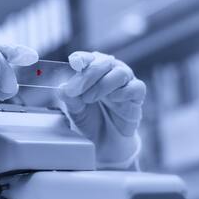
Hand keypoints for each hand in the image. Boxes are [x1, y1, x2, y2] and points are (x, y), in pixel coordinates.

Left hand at [58, 51, 145, 167]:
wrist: (104, 141)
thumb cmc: (90, 120)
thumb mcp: (75, 111)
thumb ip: (70, 99)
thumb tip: (62, 88)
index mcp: (94, 71)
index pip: (90, 58)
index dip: (82, 58)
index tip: (75, 62)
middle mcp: (110, 73)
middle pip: (105, 62)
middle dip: (89, 74)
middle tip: (76, 89)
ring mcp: (125, 83)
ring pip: (120, 72)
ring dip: (103, 84)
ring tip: (89, 99)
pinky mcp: (136, 97)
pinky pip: (136, 87)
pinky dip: (122, 92)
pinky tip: (112, 100)